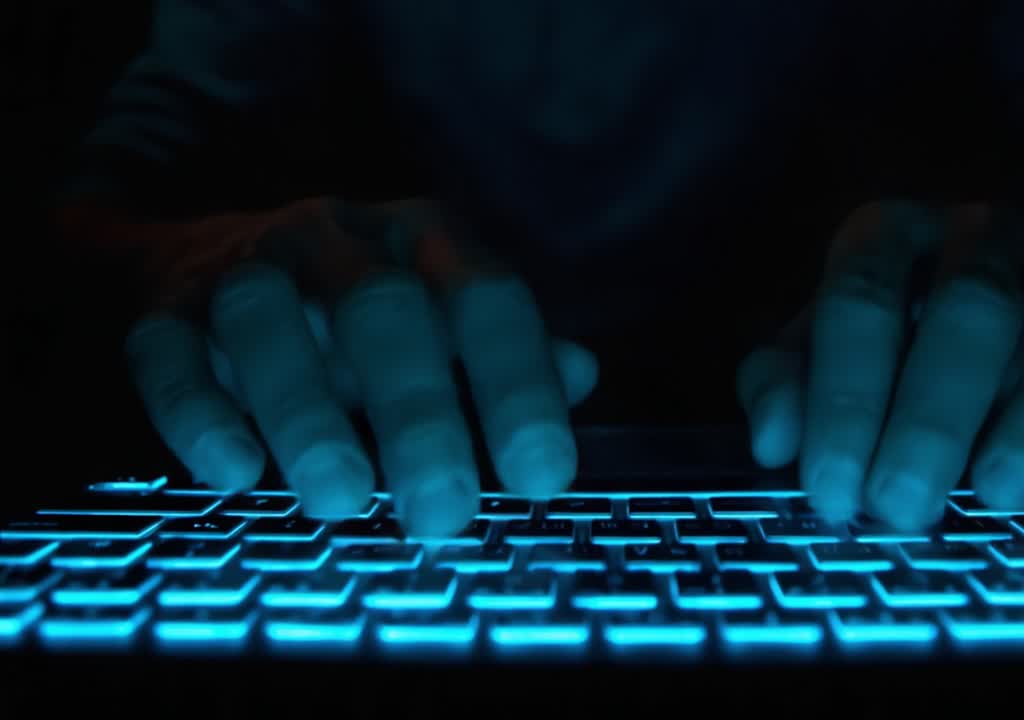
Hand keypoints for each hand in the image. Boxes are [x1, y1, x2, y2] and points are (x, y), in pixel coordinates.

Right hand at [122, 198, 597, 535]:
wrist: (212, 256)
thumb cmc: (361, 312)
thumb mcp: (444, 319)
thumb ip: (512, 352)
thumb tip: (581, 373)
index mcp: (425, 240)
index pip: (487, 299)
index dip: (518, 388)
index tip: (544, 480)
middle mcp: (339, 238)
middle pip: (383, 308)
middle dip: (418, 414)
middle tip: (443, 515)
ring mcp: (247, 265)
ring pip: (266, 318)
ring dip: (305, 412)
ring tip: (340, 500)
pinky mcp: (165, 307)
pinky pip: (168, 351)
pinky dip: (199, 413)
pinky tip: (237, 475)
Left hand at [737, 199, 1023, 528]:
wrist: (1014, 262)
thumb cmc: (893, 328)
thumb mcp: (824, 345)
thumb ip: (788, 382)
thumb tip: (774, 443)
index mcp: (891, 233)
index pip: (860, 299)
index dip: (843, 400)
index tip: (832, 491)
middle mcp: (985, 233)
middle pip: (973, 309)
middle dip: (934, 419)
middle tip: (904, 509)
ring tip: (1000, 495)